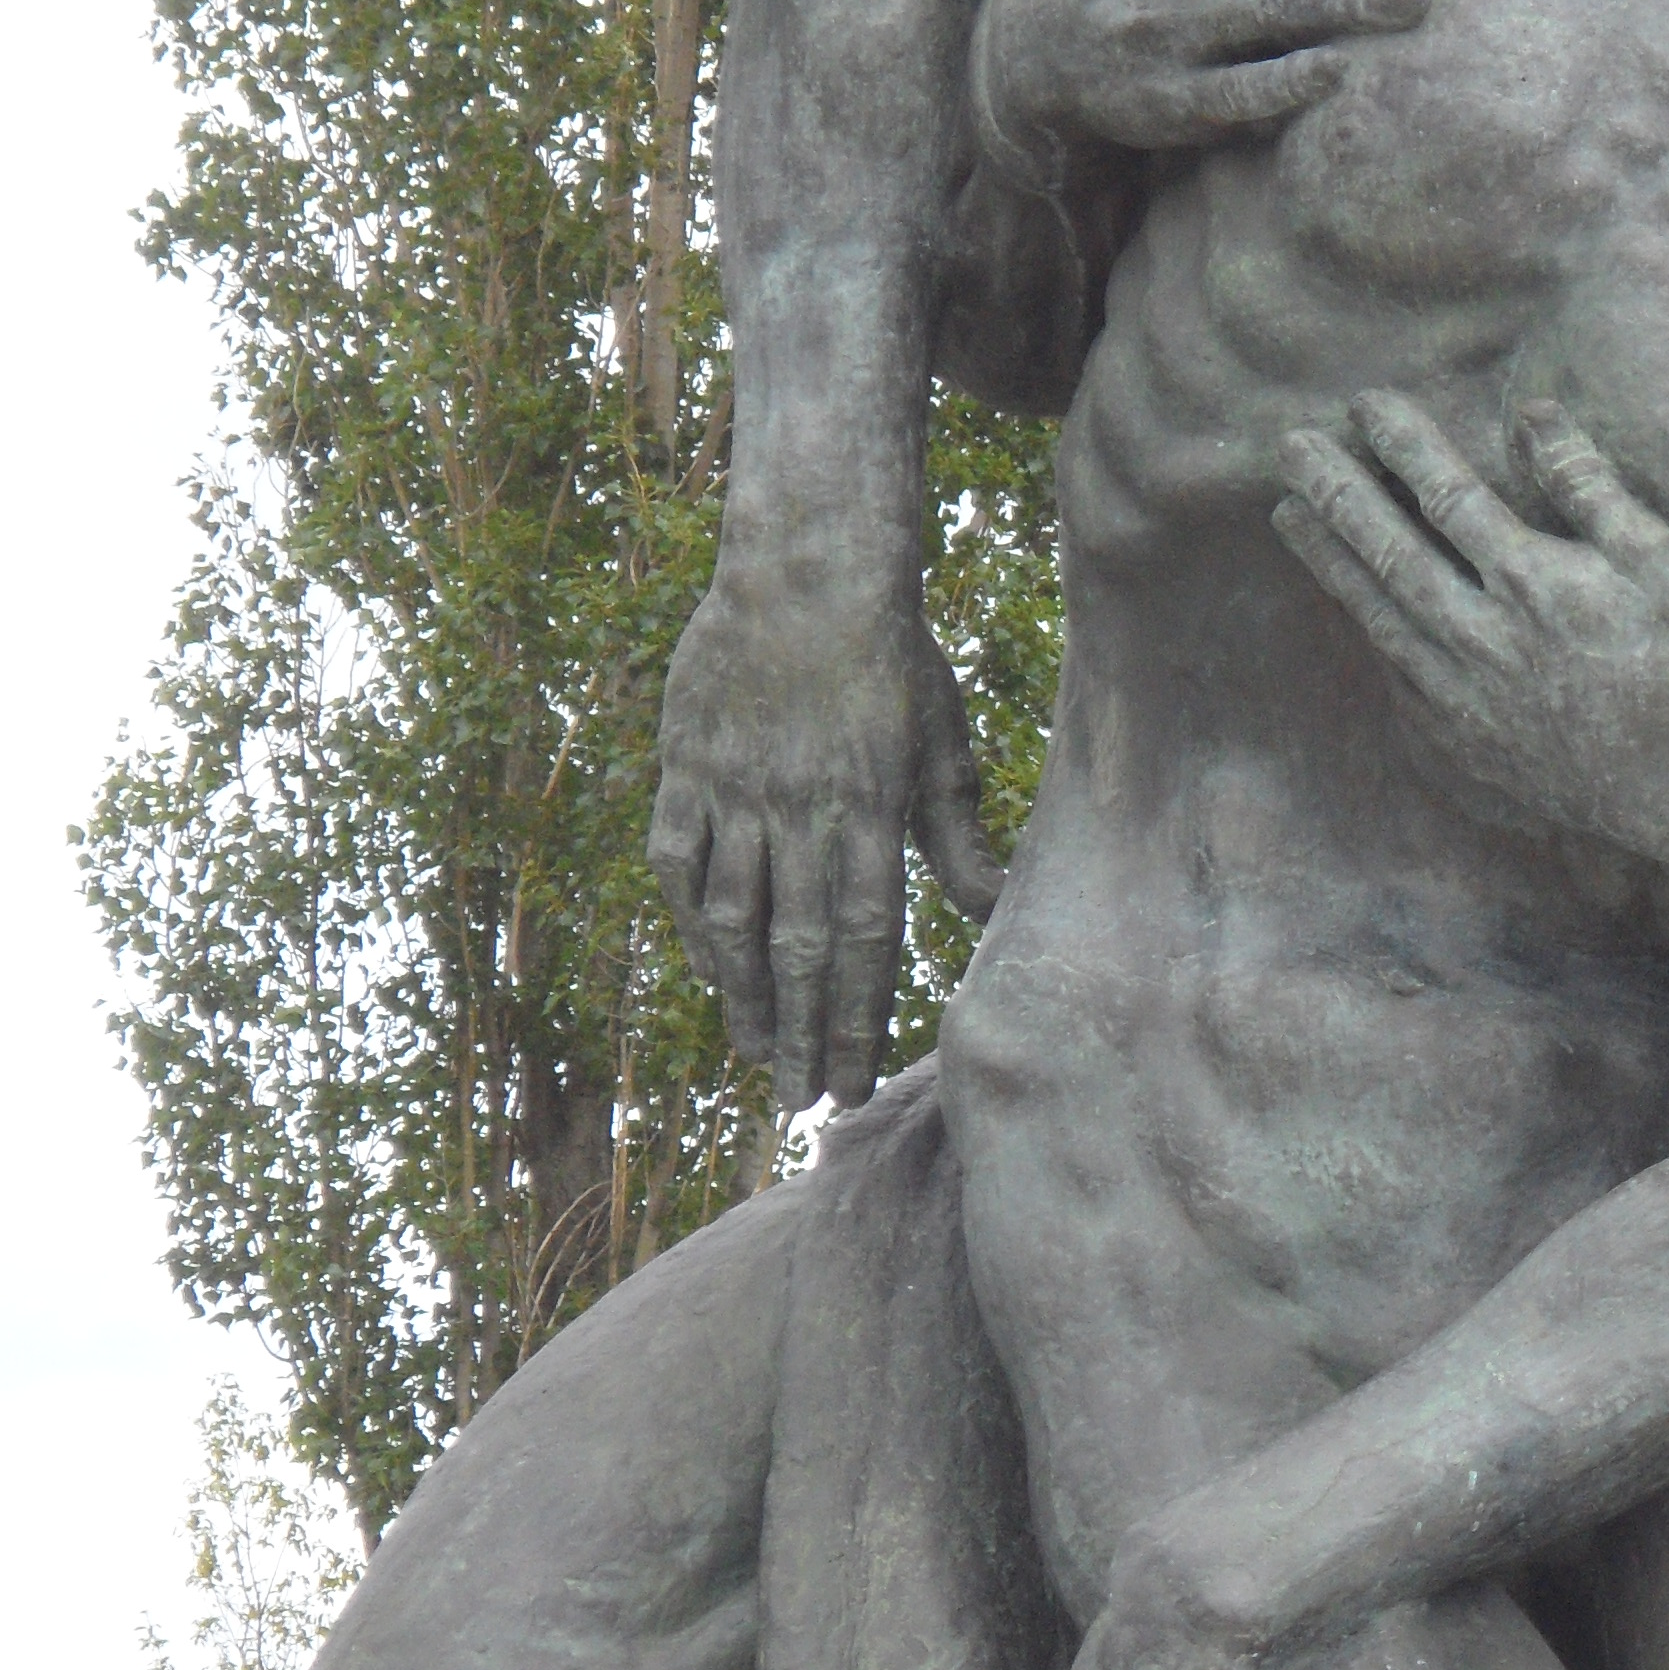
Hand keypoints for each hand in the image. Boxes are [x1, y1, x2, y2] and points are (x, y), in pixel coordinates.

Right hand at [653, 569, 999, 1112]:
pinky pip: (678, 858)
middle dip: (803, 1033)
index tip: (854, 1080)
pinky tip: (706, 967)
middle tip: (803, 1103)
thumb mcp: (943, 736)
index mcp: (870, 810)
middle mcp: (799, 810)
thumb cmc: (892, 653)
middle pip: (798, 946)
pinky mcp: (686, 763)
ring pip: (731, 915)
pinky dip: (689, 919)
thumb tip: (990, 906)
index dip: (857, 1017)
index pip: (864, 939)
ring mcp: (734, 789)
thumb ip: (957, 828)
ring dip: (743, 994)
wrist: (807, 566)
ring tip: (758, 1054)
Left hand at [1272, 391, 1668, 880]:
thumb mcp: (1658, 558)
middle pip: (1388, 551)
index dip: (1402, 445)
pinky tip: (1350, 596)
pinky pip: (1398, 675)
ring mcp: (1465, 697)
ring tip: (1289, 513)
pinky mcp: (1462, 742)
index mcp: (1534, 584)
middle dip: (1336, 492)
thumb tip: (1534, 413)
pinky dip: (1369, 629)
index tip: (1366, 403)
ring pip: (1378, 615)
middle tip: (1289, 446)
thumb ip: (1588, 485)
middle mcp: (1485, 641)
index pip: (1446, 496)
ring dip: (1329, 559)